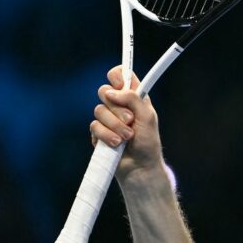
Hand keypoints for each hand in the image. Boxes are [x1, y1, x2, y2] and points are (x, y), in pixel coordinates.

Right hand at [90, 66, 163, 180]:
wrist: (140, 167)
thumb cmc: (148, 143)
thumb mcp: (147, 116)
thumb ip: (133, 98)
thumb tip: (111, 91)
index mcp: (133, 98)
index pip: (120, 75)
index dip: (117, 76)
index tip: (120, 85)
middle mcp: (119, 106)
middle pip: (104, 90)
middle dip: (117, 107)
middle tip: (130, 120)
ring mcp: (107, 119)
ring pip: (99, 110)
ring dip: (115, 125)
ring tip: (128, 137)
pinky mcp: (98, 133)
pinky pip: (94, 126)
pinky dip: (107, 135)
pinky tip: (117, 144)